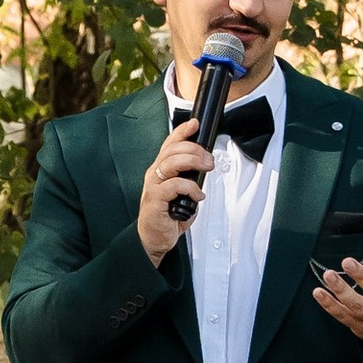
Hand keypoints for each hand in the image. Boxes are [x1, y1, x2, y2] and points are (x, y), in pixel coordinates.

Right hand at [135, 121, 213, 264]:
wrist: (152, 238)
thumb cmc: (165, 216)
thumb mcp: (180, 192)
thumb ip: (189, 179)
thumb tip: (205, 168)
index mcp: (159, 170)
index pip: (169, 145)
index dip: (181, 132)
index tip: (195, 124)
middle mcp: (154, 174)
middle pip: (172, 150)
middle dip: (195, 149)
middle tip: (209, 159)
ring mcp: (153, 186)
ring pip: (171, 163)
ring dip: (193, 162)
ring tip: (206, 169)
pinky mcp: (155, 199)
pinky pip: (174, 185)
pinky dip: (190, 188)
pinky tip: (197, 195)